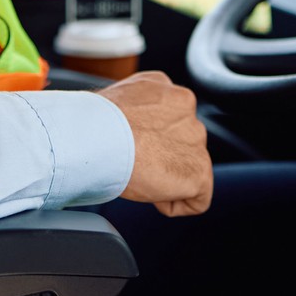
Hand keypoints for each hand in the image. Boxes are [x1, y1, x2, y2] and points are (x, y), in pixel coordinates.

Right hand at [98, 71, 212, 216]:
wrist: (97, 137)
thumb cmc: (97, 123)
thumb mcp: (121, 102)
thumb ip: (139, 111)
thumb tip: (133, 129)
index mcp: (170, 92)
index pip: (173, 120)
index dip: (152, 140)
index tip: (134, 147)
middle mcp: (188, 110)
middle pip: (184, 143)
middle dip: (164, 158)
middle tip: (134, 163)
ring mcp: (196, 140)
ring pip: (190, 169)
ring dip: (168, 178)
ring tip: (139, 176)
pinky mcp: (199, 171)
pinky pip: (196, 199)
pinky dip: (174, 204)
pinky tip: (152, 195)